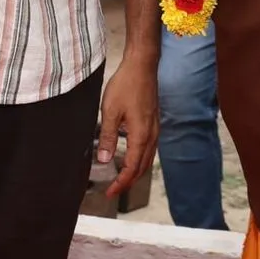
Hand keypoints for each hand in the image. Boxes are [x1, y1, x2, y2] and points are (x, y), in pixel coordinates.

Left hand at [97, 55, 158, 198]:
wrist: (142, 66)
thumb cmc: (126, 85)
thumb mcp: (110, 111)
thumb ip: (108, 137)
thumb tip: (104, 160)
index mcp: (141, 136)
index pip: (132, 169)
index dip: (121, 184)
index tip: (109, 193)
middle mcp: (152, 135)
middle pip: (143, 168)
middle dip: (128, 182)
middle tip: (113, 190)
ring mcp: (155, 128)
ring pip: (147, 159)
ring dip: (135, 171)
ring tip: (120, 178)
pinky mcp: (154, 122)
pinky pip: (149, 148)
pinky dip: (140, 159)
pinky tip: (130, 157)